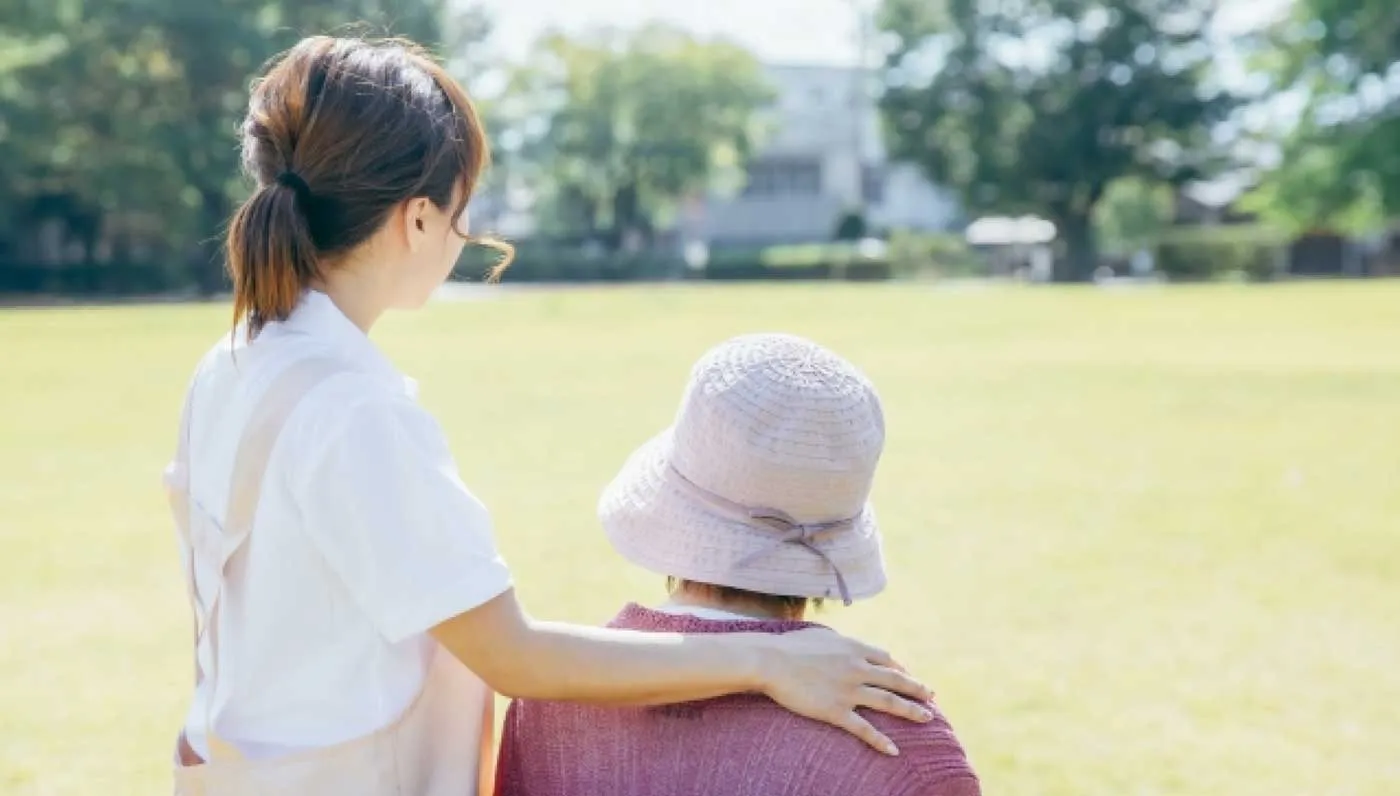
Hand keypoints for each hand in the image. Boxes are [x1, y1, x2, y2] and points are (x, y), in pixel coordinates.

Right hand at [752, 628, 933, 754]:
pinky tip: (894, 750)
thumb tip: (844, 643)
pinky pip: (863, 728)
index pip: (886, 659)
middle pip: (895, 680)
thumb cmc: (790, 646)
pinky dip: (880, 740)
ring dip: (911, 711)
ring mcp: (849, 690)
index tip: (909, 676)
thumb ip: (838, 642)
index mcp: (854, 649)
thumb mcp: (821, 636)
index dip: (901, 669)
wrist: (771, 661)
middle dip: (916, 689)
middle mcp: (857, 668)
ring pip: (888, 702)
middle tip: (932, 697)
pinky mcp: (836, 710)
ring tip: (927, 719)